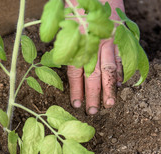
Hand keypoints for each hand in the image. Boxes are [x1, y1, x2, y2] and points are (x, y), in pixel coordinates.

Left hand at [67, 0, 123, 114]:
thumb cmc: (76, 6)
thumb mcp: (65, 24)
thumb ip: (65, 44)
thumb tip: (63, 62)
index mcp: (77, 44)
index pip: (76, 73)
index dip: (76, 90)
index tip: (76, 104)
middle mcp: (94, 46)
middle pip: (93, 76)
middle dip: (93, 95)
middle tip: (93, 111)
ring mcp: (109, 41)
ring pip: (110, 69)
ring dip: (110, 88)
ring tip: (110, 103)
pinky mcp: (120, 36)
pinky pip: (121, 57)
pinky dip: (121, 71)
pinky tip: (121, 83)